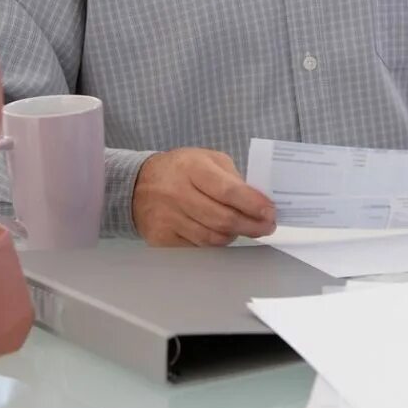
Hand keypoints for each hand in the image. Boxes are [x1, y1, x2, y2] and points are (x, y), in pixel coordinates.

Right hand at [132, 147, 276, 245]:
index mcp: (192, 168)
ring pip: (211, 238)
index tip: (270, 212)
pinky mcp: (161, 238)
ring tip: (244, 228)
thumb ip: (233, 177)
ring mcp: (167, 218)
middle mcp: (177, 193)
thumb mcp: (207, 160)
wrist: (137, 184)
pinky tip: (220, 234)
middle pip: (222, 219)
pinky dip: (213, 243)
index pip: (228, 191)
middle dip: (251, 226)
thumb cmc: (181, 169)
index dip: (252, 204)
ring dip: (234, 235)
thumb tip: (258, 201)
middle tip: (267, 227)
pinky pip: (197, 248)